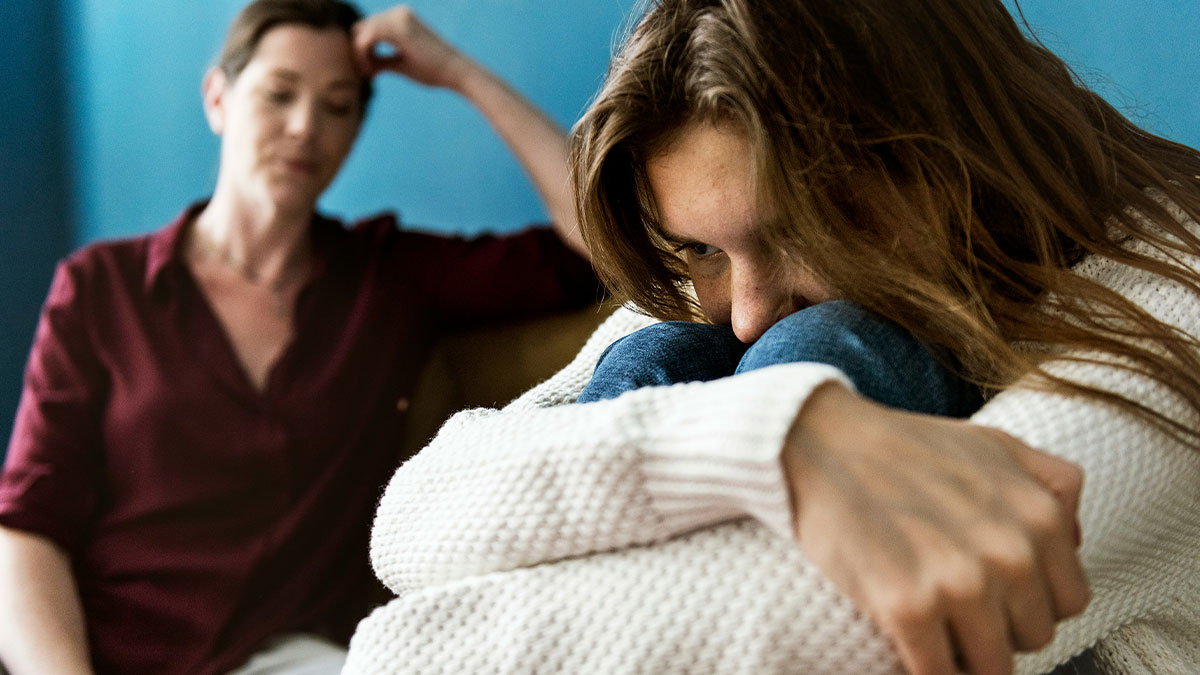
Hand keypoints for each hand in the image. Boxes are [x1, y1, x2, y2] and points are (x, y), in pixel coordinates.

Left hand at [352, 6, 470, 88]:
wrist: (456, 72)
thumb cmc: (432, 71)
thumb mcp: (401, 62)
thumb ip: (381, 59)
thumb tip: (360, 64)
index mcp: (400, 18)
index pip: (366, 29)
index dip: (362, 51)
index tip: (370, 72)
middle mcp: (398, 13)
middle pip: (360, 28)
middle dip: (358, 53)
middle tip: (369, 75)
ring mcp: (398, 17)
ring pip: (360, 33)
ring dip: (359, 56)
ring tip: (371, 75)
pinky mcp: (398, 27)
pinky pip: (366, 38)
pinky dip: (363, 56)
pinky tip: (373, 72)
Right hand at [783, 383, 1088, 674]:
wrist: (820, 441)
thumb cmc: (903, 445)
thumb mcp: (995, 444)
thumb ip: (1053, 483)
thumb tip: (1074, 539)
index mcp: (1039, 517)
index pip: (1068, 601)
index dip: (1030, 599)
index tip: (996, 593)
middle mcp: (1010, 553)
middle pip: (1031, 637)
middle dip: (998, 626)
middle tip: (956, 603)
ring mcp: (959, 583)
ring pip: (992, 667)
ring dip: (963, 654)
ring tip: (934, 626)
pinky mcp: (908, 608)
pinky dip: (927, 670)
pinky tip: (910, 645)